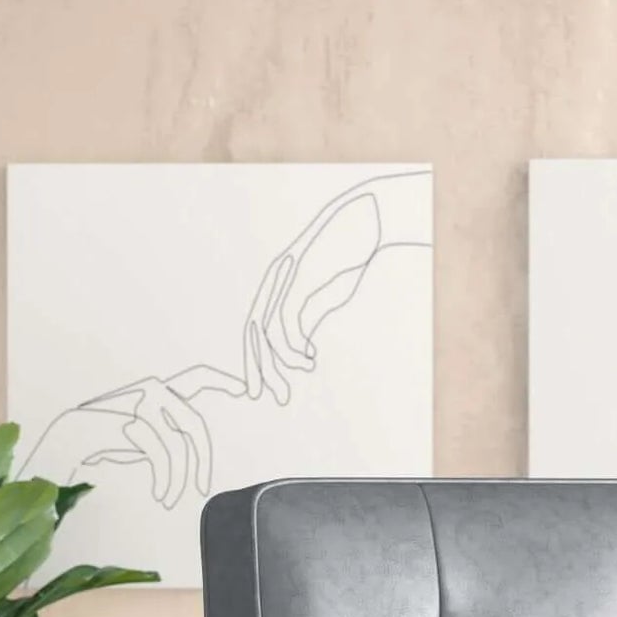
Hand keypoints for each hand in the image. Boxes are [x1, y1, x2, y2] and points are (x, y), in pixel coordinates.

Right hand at [20, 375, 211, 509]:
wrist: (72, 437)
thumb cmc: (110, 437)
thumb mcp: (147, 434)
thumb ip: (170, 431)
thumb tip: (197, 451)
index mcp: (160, 389)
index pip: (197, 378)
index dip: (222, 381)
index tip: (245, 390)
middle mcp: (155, 390)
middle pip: (195, 427)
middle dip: (202, 461)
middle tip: (201, 487)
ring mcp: (144, 402)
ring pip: (180, 446)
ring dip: (179, 478)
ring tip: (171, 497)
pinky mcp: (134, 420)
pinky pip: (164, 455)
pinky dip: (166, 479)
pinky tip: (161, 494)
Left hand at [181, 170, 430, 407]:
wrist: (363, 220)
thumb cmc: (345, 255)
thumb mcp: (324, 292)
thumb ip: (308, 314)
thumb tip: (300, 345)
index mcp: (277, 288)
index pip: (257, 331)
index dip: (256, 362)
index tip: (264, 390)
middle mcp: (274, 283)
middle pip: (253, 334)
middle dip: (258, 369)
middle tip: (270, 396)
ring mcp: (284, 279)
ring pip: (267, 331)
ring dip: (280, 362)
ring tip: (298, 377)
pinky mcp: (300, 277)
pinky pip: (287, 320)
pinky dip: (295, 345)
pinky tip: (309, 358)